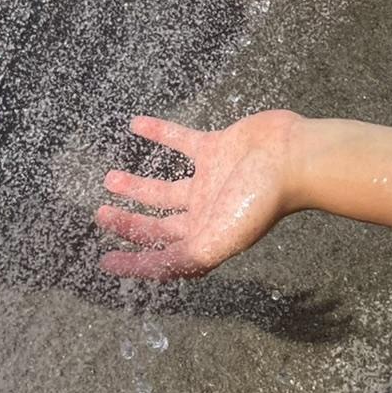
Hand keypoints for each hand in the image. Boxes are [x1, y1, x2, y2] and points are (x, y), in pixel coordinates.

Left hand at [97, 111, 305, 277]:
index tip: (105, 262)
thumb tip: (149, 269)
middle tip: (100, 214)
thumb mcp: (218, 240)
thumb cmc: (259, 203)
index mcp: (206, 239)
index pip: (163, 257)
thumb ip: (185, 257)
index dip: (135, 263)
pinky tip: (136, 123)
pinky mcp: (214, 148)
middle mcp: (205, 214)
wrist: (291, 158)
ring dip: (137, 185)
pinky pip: (179, 141)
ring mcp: (209, 180)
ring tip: (109, 179)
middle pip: (159, 224)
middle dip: (130, 223)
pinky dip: (158, 133)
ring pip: (164, 187)